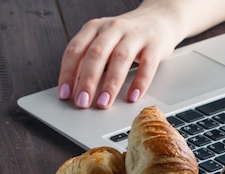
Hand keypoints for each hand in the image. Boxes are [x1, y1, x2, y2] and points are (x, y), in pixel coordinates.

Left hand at [58, 9, 180, 108]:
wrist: (160, 18)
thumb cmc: (125, 37)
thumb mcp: (102, 42)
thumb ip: (87, 61)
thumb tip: (73, 91)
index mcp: (94, 28)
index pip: (75, 50)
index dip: (68, 73)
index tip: (65, 94)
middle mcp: (112, 28)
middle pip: (96, 54)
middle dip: (87, 81)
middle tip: (82, 102)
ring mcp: (135, 34)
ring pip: (120, 58)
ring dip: (110, 84)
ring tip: (103, 103)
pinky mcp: (155, 43)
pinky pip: (147, 64)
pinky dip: (140, 82)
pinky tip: (132, 96)